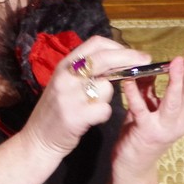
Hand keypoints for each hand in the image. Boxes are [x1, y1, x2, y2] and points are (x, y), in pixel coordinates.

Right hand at [20, 36, 151, 157]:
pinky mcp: (75, 116)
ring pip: (106, 87)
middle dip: (129, 58)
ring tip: (93, 105)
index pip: (95, 44)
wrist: (38, 139)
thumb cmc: (56, 109)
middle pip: (104, 58)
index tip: (133, 54)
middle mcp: (65, 76)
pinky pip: (104, 109)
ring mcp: (69, 95)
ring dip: (108, 97)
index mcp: (64, 65)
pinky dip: (103, 114)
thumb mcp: (65, 82)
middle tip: (145, 61)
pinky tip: (92, 119)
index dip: (118, 46)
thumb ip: (86, 71)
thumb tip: (118, 60)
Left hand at [114, 47, 183, 168]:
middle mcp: (179, 122)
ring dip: (177, 81)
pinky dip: (135, 94)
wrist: (133, 167)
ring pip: (174, 102)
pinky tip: (130, 80)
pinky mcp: (145, 133)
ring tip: (177, 62)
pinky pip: (141, 110)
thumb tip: (152, 66)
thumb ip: (152, 89)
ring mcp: (164, 128)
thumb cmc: (141, 134)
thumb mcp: (151, 108)